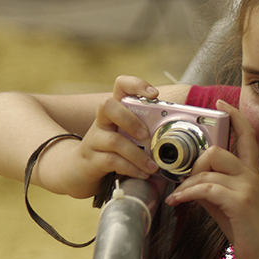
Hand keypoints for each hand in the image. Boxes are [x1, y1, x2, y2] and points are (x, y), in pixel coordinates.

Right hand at [62, 75, 160, 197]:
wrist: (81, 170)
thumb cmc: (112, 149)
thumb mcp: (128, 134)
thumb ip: (147, 129)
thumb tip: (178, 132)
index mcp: (115, 110)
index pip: (121, 85)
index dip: (136, 85)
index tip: (154, 95)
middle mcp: (102, 121)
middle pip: (107, 105)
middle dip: (130, 119)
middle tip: (147, 135)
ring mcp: (94, 139)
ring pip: (114, 141)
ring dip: (138, 155)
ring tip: (153, 166)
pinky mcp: (91, 159)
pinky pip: (112, 161)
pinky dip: (131, 168)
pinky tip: (142, 174)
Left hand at [164, 101, 258, 258]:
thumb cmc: (250, 233)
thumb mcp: (228, 206)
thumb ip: (213, 189)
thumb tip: (190, 182)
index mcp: (251, 174)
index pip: (247, 136)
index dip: (235, 117)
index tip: (222, 104)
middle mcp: (251, 176)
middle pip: (219, 150)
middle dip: (195, 162)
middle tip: (184, 180)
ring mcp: (247, 187)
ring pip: (209, 168)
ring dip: (187, 183)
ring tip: (178, 196)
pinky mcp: (240, 202)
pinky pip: (205, 188)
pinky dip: (186, 194)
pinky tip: (178, 202)